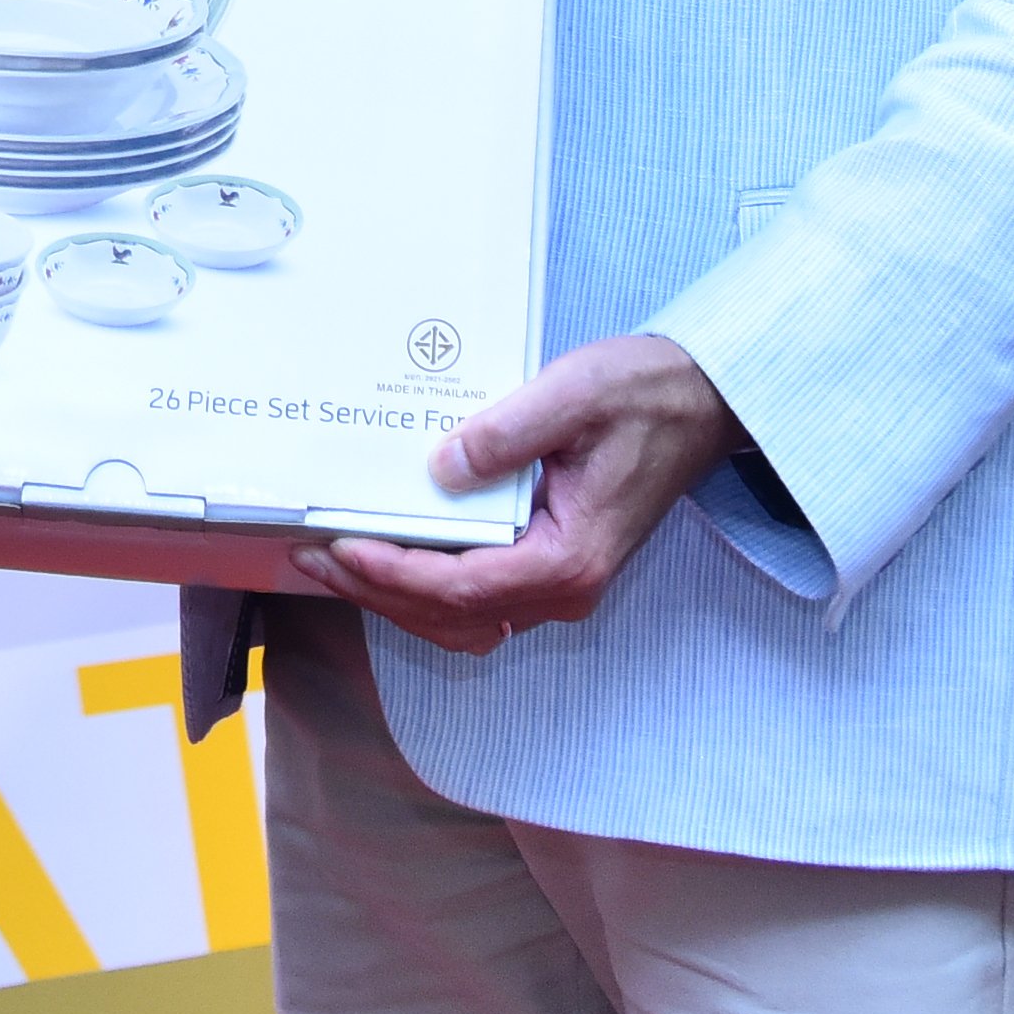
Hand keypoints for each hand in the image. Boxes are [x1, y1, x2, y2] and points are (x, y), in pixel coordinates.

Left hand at [295, 335, 747, 655]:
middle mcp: (564, 588)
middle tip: (311, 555)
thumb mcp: (574, 395)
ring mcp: (559, 584)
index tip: (338, 545)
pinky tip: (388, 558)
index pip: (459, 588)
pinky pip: (477, 599)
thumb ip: (506, 434)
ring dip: (394, 596)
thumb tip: (440, 467)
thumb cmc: (646, 395)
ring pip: (460, 619)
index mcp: (569, 558)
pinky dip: (425, 590)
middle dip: (375, 591)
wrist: (702, 402)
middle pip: (450, 616)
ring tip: (333, 561)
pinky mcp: (551, 566)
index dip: (390, 573)